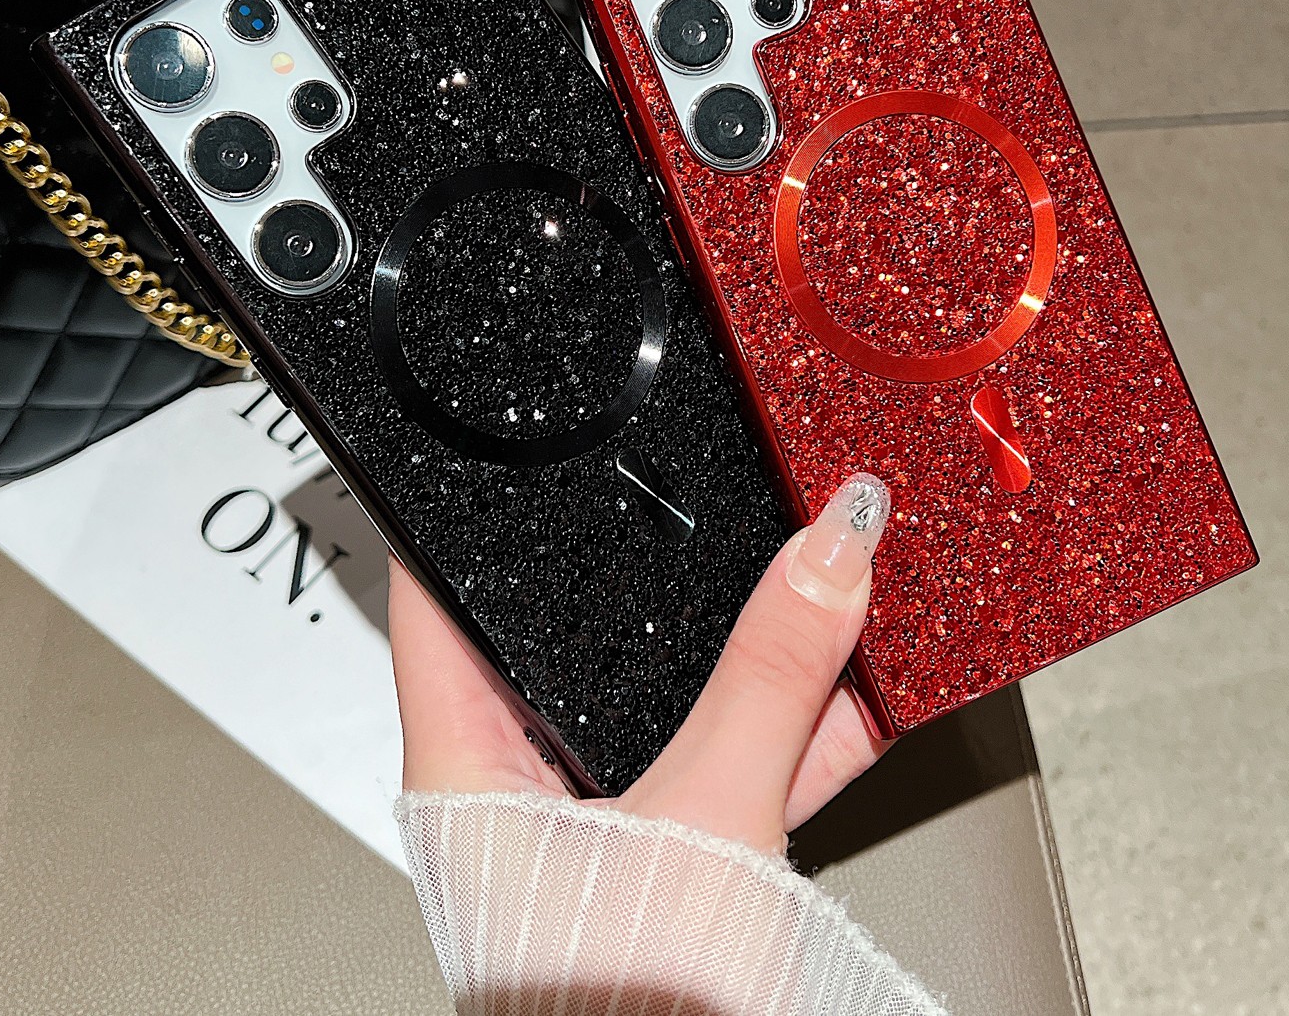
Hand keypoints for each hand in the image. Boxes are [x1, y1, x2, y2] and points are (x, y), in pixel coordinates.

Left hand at [389, 474, 892, 854]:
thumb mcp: (710, 820)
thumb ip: (772, 676)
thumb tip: (825, 552)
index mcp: (469, 762)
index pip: (438, 592)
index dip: (469, 507)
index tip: (514, 434)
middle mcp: (524, 785)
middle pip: (584, 631)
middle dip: (671, 571)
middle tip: (718, 490)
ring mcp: (606, 819)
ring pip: (676, 694)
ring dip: (755, 646)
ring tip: (815, 569)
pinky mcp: (674, 854)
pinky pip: (731, 753)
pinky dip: (792, 718)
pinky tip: (850, 677)